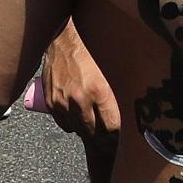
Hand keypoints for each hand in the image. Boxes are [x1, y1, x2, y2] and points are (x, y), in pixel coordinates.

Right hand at [39, 24, 119, 147]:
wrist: (63, 38)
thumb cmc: (91, 50)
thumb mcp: (112, 68)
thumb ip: (119, 91)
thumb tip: (131, 112)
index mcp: (99, 90)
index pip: (112, 127)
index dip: (119, 136)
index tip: (124, 139)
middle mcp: (79, 99)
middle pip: (95, 134)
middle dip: (106, 141)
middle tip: (114, 144)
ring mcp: (63, 102)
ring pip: (80, 131)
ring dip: (90, 133)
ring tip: (99, 132)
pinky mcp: (51, 103)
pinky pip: (65, 125)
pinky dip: (74, 126)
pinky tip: (81, 120)